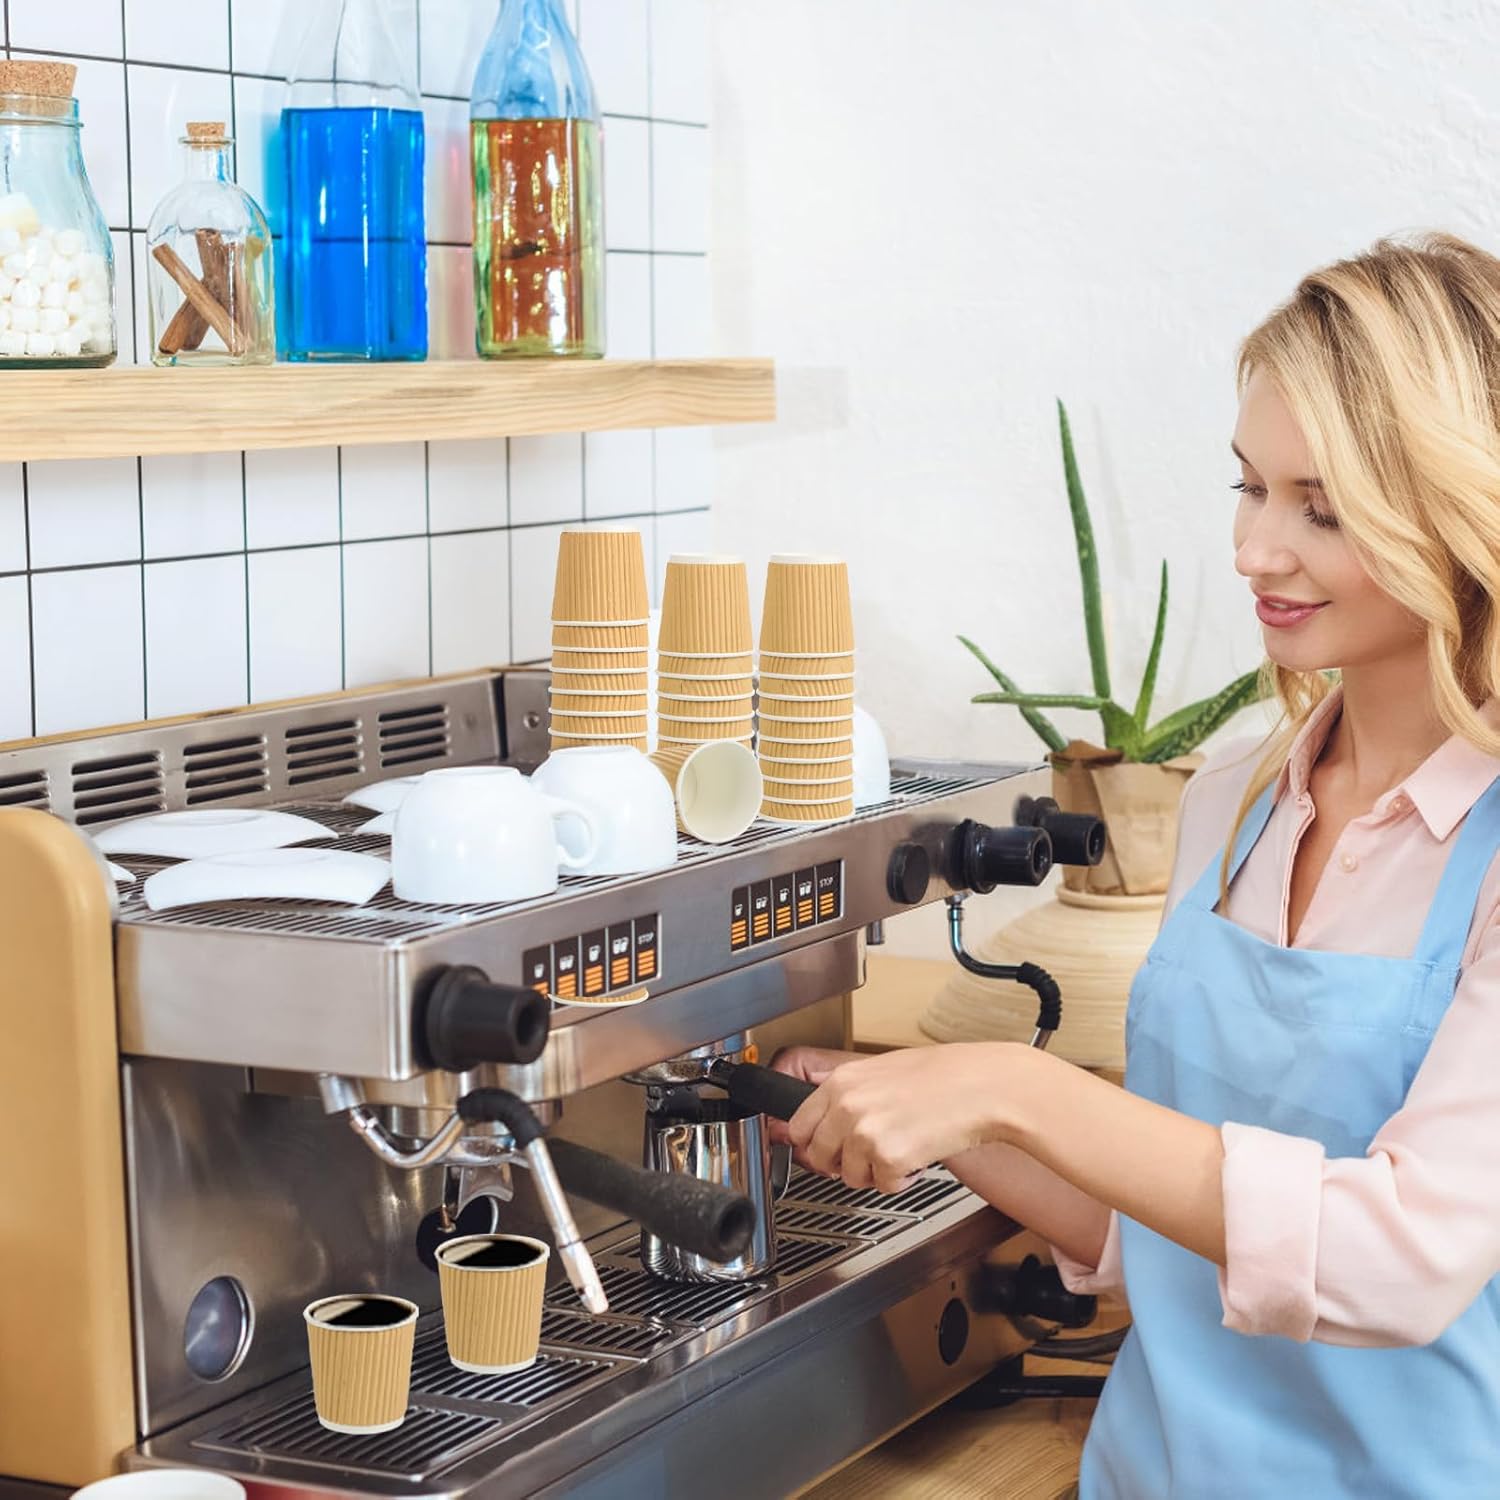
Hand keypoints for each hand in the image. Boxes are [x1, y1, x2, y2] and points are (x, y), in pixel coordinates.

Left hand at [785, 1043, 1019, 1194]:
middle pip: (817, 1156)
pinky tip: (917, 1157)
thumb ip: (850, 1091)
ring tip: (902, 1148)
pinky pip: (883, 1186)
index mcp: (842, 1082)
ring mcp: (865, 1134)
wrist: (982, 1087)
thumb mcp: (882, 1069)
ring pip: (849, 1176)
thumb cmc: (943, 1076)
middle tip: (866, 1156)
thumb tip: (828, 1113)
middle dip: (840, 1163)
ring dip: (874, 1172)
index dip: (814, 1143)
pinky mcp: (889, 1159)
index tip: (825, 1149)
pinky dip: (900, 1180)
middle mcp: (847, 1107)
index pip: (799, 1126)